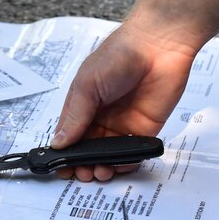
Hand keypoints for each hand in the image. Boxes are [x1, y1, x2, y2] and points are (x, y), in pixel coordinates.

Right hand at [51, 22, 196, 181]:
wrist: (159, 46)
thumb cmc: (119, 55)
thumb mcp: (87, 85)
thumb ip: (75, 116)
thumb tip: (59, 143)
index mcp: (82, 104)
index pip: (69, 135)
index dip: (64, 153)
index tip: (60, 168)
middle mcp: (101, 117)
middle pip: (87, 149)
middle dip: (82, 164)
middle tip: (80, 173)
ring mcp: (122, 124)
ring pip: (108, 155)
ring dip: (101, 167)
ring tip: (98, 172)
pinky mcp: (145, 130)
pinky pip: (133, 153)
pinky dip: (125, 164)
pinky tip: (117, 167)